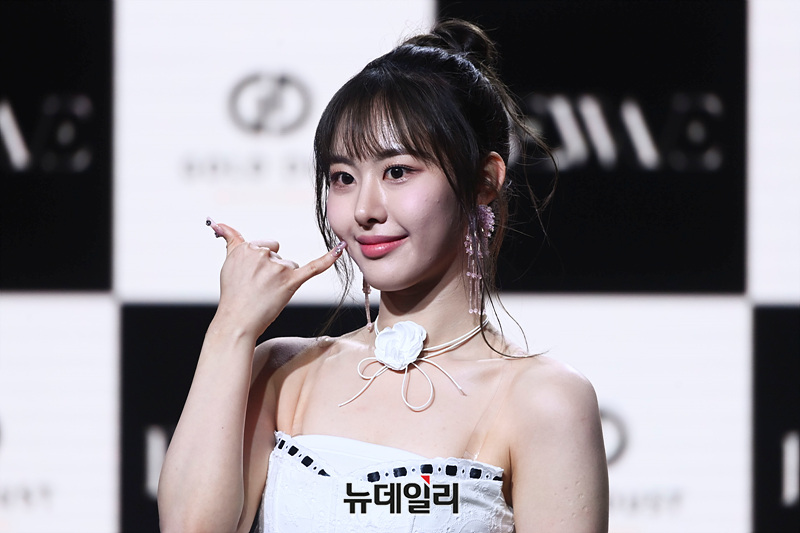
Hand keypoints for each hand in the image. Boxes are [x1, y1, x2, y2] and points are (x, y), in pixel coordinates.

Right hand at [208, 219, 345, 339]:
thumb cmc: (233, 294)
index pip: (264, 246)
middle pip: (277, 254)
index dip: (259, 264)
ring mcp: (277, 268)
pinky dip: (328, 258)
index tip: (250, 277)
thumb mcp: (228, 262)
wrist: (237, 321)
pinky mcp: (290, 282)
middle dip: (271, 269)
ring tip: (266, 293)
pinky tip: (340, 249)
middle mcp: (262, 254)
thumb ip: (230, 239)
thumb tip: (218, 223)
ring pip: (289, 265)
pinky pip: (313, 267)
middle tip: (258, 287)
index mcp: (247, 247)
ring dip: (281, 279)